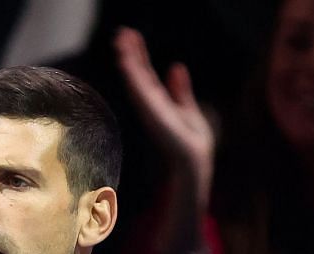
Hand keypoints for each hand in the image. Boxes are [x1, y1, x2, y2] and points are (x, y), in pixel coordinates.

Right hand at [113, 27, 213, 191]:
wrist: (193, 160)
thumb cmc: (191, 141)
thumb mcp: (187, 108)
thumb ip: (180, 89)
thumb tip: (177, 66)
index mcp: (158, 101)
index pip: (145, 73)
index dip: (138, 55)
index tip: (130, 36)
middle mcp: (150, 103)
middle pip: (137, 73)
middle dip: (129, 53)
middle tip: (121, 33)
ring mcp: (149, 107)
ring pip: (135, 78)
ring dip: (127, 59)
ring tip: (120, 40)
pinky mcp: (152, 112)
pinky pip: (139, 89)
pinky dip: (132, 75)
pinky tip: (126, 61)